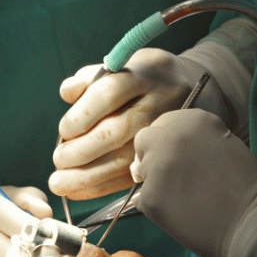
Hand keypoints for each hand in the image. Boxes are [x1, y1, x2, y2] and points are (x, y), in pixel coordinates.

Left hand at [49, 48, 229, 199]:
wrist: (197, 91)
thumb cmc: (146, 80)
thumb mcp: (124, 66)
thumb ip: (91, 77)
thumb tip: (66, 93)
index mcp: (145, 73)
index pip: (110, 91)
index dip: (82, 114)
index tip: (64, 130)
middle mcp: (159, 103)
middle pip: (117, 130)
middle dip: (82, 150)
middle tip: (58, 160)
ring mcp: (164, 133)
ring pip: (124, 158)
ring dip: (87, 175)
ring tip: (59, 182)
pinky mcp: (162, 157)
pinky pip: (130, 177)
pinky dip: (100, 187)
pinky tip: (78, 191)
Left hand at [132, 109, 256, 256]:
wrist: (250, 222)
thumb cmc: (244, 185)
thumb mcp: (222, 143)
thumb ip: (192, 139)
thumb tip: (160, 147)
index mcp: (192, 120)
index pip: (162, 123)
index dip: (166, 140)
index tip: (176, 155)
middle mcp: (170, 137)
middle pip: (144, 140)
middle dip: (153, 155)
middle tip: (171, 175)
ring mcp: (157, 167)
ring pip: (141, 170)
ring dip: (155, 180)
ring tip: (181, 196)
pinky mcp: (150, 196)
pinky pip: (142, 198)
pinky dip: (156, 205)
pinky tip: (179, 211)